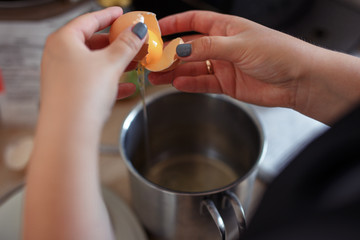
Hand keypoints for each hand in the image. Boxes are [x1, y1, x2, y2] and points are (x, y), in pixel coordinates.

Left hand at [24, 7, 146, 239]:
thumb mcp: (110, 64)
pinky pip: (94, 81)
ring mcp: (63, 75)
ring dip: (117, 62)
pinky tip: (128, 86)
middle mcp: (59, 56)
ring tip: (136, 62)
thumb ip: (126, 44)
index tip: (122, 13)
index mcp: (64, 40)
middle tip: (134, 41)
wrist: (69, 132)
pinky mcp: (70, 93)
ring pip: (95, 63)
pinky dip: (111, 81)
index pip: (89, 20)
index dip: (109, 15)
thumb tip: (138, 30)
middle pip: (92, 42)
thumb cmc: (81, 95)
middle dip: (117, 43)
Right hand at [148, 11, 359, 123]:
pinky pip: (203, 83)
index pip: (194, 21)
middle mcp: (222, 46)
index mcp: (226, 28)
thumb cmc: (277, 53)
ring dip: (175, 71)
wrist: (298, 81)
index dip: (174, 24)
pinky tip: (176, 84)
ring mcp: (223, 65)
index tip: (156, 29)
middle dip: (169, 53)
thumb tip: (181, 48)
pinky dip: (189, 84)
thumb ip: (208, 47)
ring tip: (156, 75)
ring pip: (192, 67)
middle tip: (151, 60)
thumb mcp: (239, 45)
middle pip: (189, 47)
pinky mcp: (227, 84)